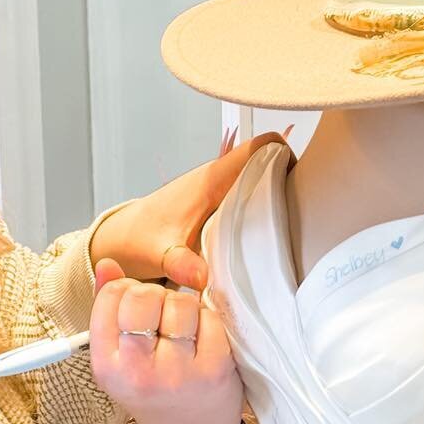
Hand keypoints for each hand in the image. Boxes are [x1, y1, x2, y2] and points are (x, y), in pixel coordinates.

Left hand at [88, 129, 290, 290]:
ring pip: (263, 183)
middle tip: (303, 214)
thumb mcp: (160, 254)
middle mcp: (220, 180)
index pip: (262, 146)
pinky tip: (267, 241)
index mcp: (212, 179)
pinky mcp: (220, 209)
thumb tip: (202, 278)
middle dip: (292, 181)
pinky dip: (263, 213)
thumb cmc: (139, 239)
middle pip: (271, 164)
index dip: (287, 154)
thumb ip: (181, 264)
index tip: (301, 183)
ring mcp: (221, 194)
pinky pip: (251, 201)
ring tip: (292, 229)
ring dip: (279, 199)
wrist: (120, 242)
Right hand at [89, 260, 243, 423]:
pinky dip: (208, 321)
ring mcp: (178, 374)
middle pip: (143, 297)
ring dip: (184, 307)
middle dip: (155, 296)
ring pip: (180, 304)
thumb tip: (107, 264)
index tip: (135, 305)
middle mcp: (138, 373)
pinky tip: (203, 339)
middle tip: (161, 315)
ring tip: (183, 329)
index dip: (126, 290)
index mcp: (107, 368)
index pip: (110, 298)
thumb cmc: (152, 388)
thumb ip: (109, 308)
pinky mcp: (214, 371)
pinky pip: (210, 318)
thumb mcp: (119, 357)